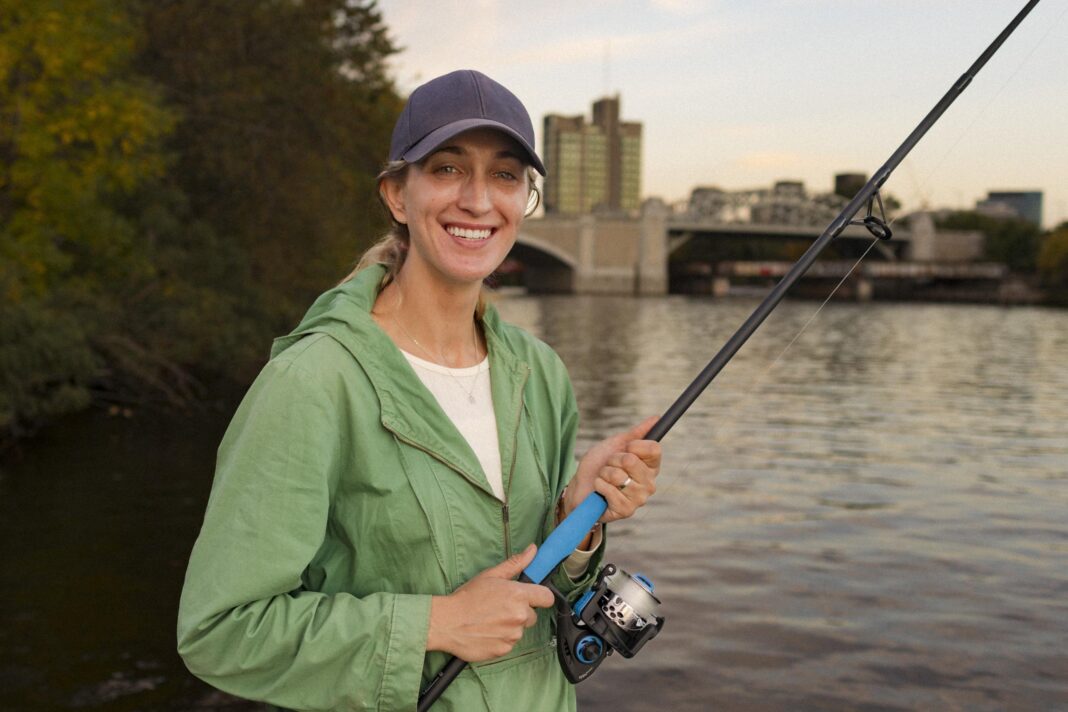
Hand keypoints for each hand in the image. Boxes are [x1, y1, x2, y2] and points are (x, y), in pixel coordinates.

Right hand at [426, 544, 554, 661]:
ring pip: (520, 630)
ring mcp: (512, 635)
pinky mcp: (504, 650)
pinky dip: (501, 639)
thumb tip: (533, 550)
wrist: (447, 622)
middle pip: (532, 615)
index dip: (540, 597)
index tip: (532, 597)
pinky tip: (487, 631)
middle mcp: (519, 616)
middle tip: (500, 608)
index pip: (547, 598)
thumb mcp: (491, 575)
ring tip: (490, 620)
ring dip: (510, 626)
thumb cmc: (467, 597)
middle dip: (520, 612)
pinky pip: (509, 643)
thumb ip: (516, 564)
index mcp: (518, 595)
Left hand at [563, 416, 661, 523]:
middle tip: (610, 466)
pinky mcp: (626, 510)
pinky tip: (600, 492)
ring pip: (618, 475)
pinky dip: (599, 486)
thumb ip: (637, 433)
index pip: (654, 449)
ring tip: (604, 479)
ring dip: (604, 474)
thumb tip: (656, 418)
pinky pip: (610, 489)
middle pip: (632, 460)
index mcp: (650, 466)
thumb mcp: (616, 445)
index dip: (634, 445)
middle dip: (613, 460)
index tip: (625, 448)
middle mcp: (649, 483)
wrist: (580, 486)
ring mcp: (639, 498)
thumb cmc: (599, 466)